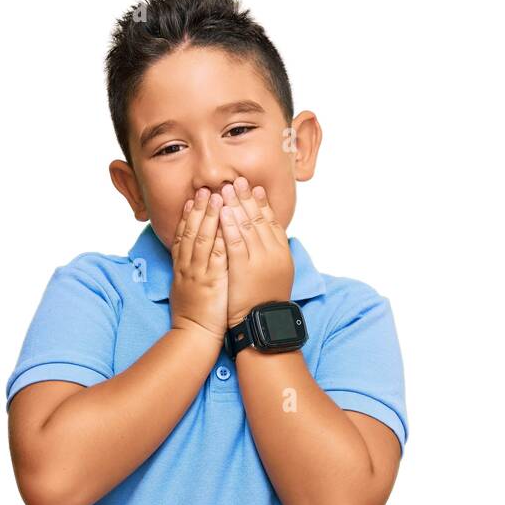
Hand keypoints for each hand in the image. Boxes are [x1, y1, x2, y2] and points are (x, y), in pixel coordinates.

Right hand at [169, 187, 229, 340]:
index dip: (188, 216)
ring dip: (209, 217)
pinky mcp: (211, 282)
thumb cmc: (195, 313)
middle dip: (199, 209)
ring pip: (201, 239)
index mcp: (182, 267)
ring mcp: (198, 273)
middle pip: (191, 232)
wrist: (193, 334)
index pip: (183, 236)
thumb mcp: (187, 286)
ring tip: (217, 198)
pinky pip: (214, 257)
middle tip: (206, 190)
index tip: (193, 199)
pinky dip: (219, 239)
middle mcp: (187, 267)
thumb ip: (191, 269)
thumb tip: (197, 256)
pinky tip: (226, 226)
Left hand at [219, 176, 293, 327]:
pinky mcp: (243, 269)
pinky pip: (235, 243)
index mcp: (281, 253)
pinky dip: (229, 226)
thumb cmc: (265, 300)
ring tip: (226, 190)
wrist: (262, 323)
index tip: (255, 188)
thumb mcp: (275, 273)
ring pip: (247, 227)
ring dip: (236, 206)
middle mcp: (273, 254)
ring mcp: (258, 261)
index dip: (263, 204)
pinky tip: (223, 213)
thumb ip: (272, 253)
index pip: (271, 222)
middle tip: (237, 180)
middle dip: (247, 198)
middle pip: (259, 219)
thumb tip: (268, 236)